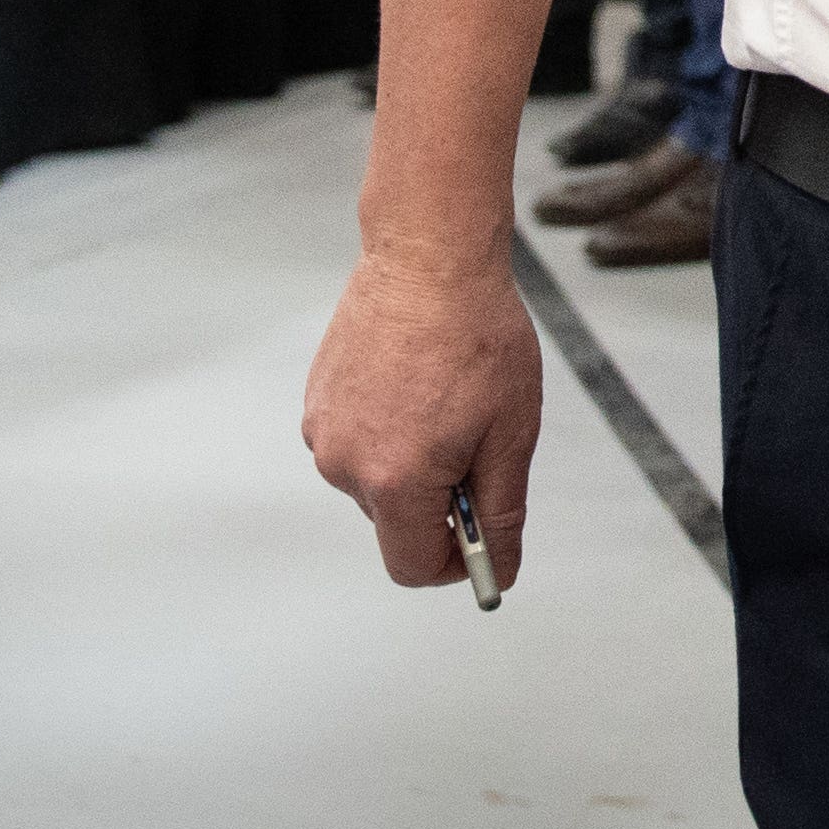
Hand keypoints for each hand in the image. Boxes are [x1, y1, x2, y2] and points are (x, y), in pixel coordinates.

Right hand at [303, 244, 542, 594]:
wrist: (429, 259)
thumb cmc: (478, 337)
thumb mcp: (512, 432)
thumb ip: (501, 510)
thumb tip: (502, 569)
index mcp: (395, 480)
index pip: (412, 566)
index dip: (455, 563)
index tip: (484, 538)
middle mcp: (344, 465)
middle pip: (396, 522)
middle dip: (440, 500)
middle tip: (480, 439)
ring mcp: (322, 432)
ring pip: (376, 480)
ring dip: (414, 461)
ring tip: (446, 400)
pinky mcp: (316, 403)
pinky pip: (357, 441)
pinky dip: (389, 429)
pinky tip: (416, 382)